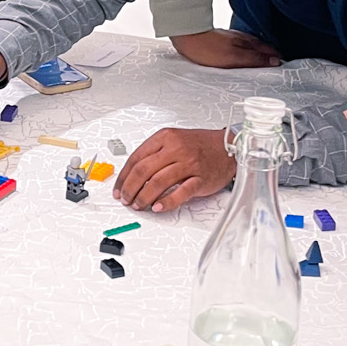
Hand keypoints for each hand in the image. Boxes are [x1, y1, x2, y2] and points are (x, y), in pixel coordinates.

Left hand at [115, 127, 234, 211]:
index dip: (123, 177)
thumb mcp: (174, 140)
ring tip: (138, 205)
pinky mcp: (200, 179)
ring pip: (158, 182)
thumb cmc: (200, 145)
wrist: (228, 148)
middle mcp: (176, 148)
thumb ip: (154, 154)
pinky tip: (157, 207)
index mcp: (165, 137)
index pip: (136, 158)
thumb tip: (132, 175)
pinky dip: (166, 202)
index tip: (118, 189)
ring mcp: (189, 164)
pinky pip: (180, 192)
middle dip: (130, 188)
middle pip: (143, 171)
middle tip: (126, 199)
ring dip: (144, 197)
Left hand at [170, 29, 281, 68]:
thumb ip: (254, 59)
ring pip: (252, 47)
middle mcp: (243, 39)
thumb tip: (275, 61)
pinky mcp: (223, 41)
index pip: (270, 51)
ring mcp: (233, 39)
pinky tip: (244, 58)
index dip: (278, 60)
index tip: (286, 69)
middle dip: (272, 57)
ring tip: (265, 65)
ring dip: (260, 55)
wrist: (186, 35)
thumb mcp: (233, 57)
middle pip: (263, 49)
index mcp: (248, 43)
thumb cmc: (206, 48)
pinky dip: (248, 53)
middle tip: (279, 69)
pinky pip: (241, 48)